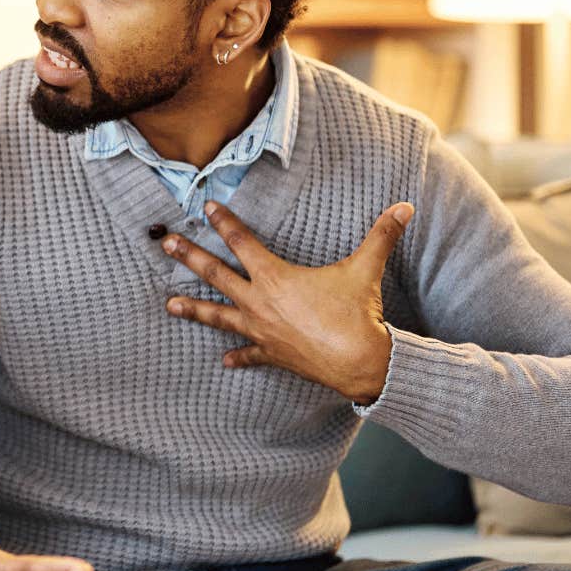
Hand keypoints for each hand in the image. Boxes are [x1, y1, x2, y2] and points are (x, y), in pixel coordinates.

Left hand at [162, 199, 412, 403]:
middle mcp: (259, 302)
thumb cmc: (357, 315)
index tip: (205, 206)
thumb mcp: (366, 269)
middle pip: (215, 275)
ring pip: (218, 317)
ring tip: (169, 306)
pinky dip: (237, 357)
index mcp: (275, 277)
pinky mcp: (271, 354)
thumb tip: (405, 206)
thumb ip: (382, 235)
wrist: (360, 363)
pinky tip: (223, 360)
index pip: (242, 242)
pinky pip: (249, 355)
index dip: (224, 222)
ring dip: (193, 310)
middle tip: (165, 244)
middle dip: (189, 257)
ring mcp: (261, 331)